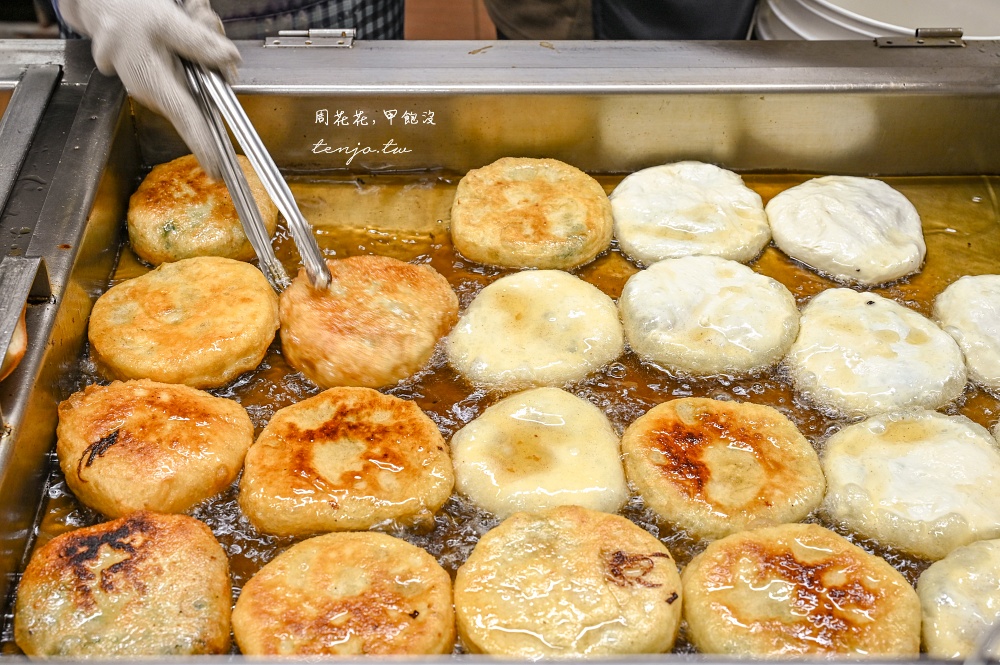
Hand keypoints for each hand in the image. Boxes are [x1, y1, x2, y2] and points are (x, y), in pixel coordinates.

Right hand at [59, 0, 240, 177]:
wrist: (100, 6)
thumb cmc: (125, 13)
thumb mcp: (166, 21)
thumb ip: (198, 43)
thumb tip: (228, 59)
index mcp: (153, 83)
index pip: (187, 121)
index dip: (204, 146)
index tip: (217, 169)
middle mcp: (150, 94)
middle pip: (196, 106)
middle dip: (212, 87)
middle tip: (211, 47)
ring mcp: (149, 91)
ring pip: (191, 95)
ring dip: (201, 74)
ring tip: (189, 37)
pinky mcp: (152, 84)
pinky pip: (182, 86)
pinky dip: (190, 70)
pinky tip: (181, 47)